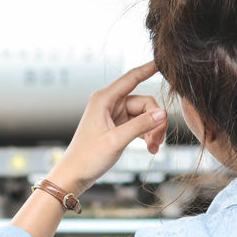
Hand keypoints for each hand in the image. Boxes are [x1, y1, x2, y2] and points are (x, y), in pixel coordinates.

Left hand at [46, 61, 166, 194]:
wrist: (74, 176)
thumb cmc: (87, 158)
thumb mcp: (116, 141)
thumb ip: (140, 126)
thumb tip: (162, 113)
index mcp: (103, 99)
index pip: (131, 78)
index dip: (148, 68)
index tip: (162, 60)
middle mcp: (109, 104)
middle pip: (144, 102)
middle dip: (155, 120)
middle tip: (159, 140)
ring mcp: (113, 115)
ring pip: (144, 115)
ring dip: (152, 130)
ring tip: (154, 148)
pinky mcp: (117, 127)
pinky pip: (139, 124)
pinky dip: (147, 135)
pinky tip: (151, 148)